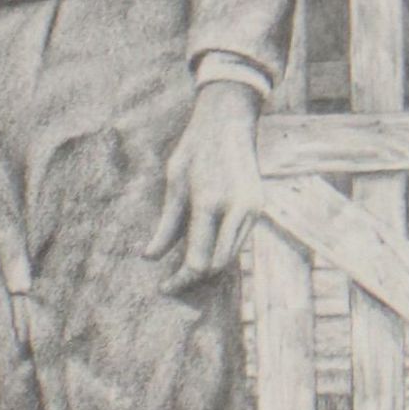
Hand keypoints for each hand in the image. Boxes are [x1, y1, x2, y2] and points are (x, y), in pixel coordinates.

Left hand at [145, 77, 264, 291]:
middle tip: (174, 282)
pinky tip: (203, 247)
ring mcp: (252, 209)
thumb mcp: (173, 183)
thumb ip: (166, 225)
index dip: (180, 280)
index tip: (165, 287)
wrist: (227, 122)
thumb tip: (150, 257)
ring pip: (231, 257)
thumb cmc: (194, 150)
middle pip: (216, 265)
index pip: (197, 259)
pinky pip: (239, 241)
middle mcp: (235, 209)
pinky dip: (221, 250)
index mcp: (209, 202)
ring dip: (209, 265)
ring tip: (186, 268)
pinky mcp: (258, 207)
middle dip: (195, 278)